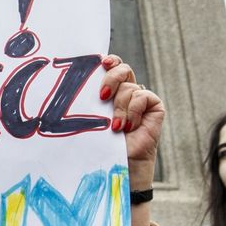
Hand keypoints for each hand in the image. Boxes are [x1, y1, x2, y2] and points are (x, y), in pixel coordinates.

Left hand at [100, 54, 163, 189]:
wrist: (118, 165)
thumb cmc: (99, 144)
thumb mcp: (90, 118)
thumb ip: (88, 100)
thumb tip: (70, 84)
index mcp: (108, 91)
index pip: (110, 66)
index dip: (108, 61)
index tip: (100, 62)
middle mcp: (125, 92)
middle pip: (122, 68)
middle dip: (112, 76)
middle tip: (102, 95)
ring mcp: (140, 99)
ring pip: (129, 86)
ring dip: (119, 106)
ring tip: (116, 127)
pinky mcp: (154, 108)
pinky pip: (143, 96)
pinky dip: (133, 110)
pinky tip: (128, 127)